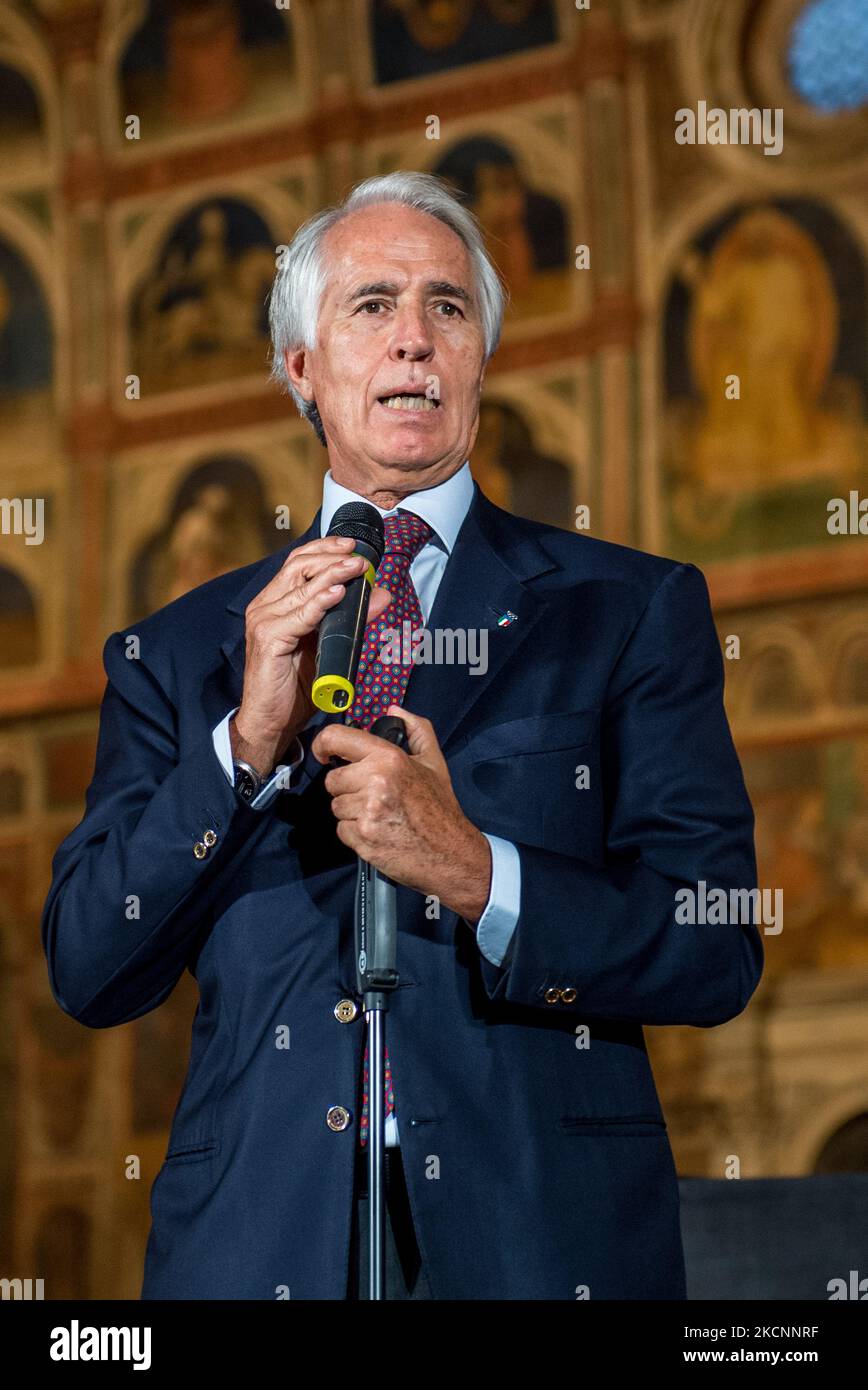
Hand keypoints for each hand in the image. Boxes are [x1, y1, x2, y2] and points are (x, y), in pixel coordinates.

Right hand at [231, 535, 392, 774]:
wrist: (271, 722)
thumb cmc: (296, 686)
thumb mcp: (330, 647)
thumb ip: (352, 620)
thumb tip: (381, 594)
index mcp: (275, 603)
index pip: (299, 562)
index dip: (325, 548)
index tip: (353, 545)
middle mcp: (265, 606)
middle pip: (298, 566)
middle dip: (332, 556)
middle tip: (361, 558)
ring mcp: (263, 621)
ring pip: (300, 586)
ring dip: (332, 574)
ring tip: (356, 568)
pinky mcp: (267, 639)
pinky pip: (298, 615)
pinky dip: (319, 602)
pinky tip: (337, 594)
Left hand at [312, 705, 491, 923]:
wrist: (450, 853)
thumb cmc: (440, 807)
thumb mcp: (434, 761)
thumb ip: (416, 729)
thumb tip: (394, 709)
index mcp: (388, 758)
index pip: (336, 738)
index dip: (323, 744)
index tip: (324, 753)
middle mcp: (374, 781)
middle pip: (333, 780)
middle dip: (348, 788)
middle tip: (375, 796)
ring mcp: (367, 812)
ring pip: (336, 806)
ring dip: (352, 812)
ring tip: (380, 815)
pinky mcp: (362, 838)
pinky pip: (342, 830)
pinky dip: (355, 833)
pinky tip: (378, 832)